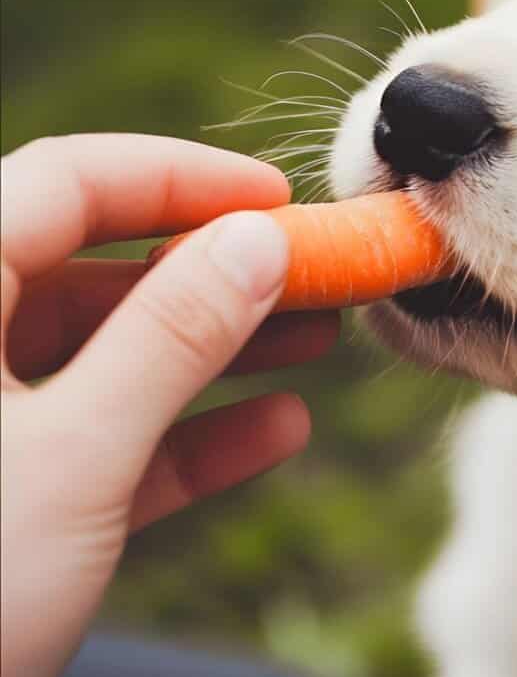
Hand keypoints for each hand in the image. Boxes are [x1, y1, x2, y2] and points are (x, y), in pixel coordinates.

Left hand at [1, 134, 339, 676]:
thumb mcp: (73, 458)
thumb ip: (170, 338)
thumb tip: (259, 240)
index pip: (63, 184)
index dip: (179, 177)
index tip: (283, 199)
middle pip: (96, 267)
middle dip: (217, 270)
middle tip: (324, 275)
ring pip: (108, 355)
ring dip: (217, 348)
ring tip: (323, 340)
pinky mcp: (7, 500)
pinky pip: (103, 439)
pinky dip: (185, 434)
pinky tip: (274, 429)